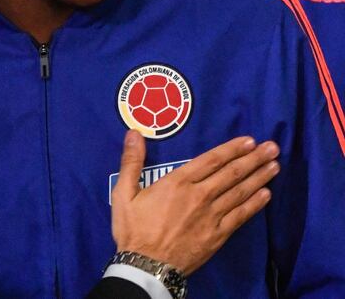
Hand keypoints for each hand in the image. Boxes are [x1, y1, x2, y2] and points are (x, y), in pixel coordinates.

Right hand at [111, 131, 278, 274]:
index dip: (232, 149)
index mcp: (178, 183)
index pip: (211, 160)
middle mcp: (199, 196)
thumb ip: (131, 161)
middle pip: (231, 173)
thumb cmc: (134, 229)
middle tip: (272, 147)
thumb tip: (134, 133)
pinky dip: (255, 204)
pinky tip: (266, 194)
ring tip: (275, 165)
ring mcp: (212, 216)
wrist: (147, 267)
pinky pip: (240, 216)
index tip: (249, 140)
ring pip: (240, 192)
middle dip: (253, 159)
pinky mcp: (218, 235)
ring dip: (259, 177)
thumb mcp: (124, 193)